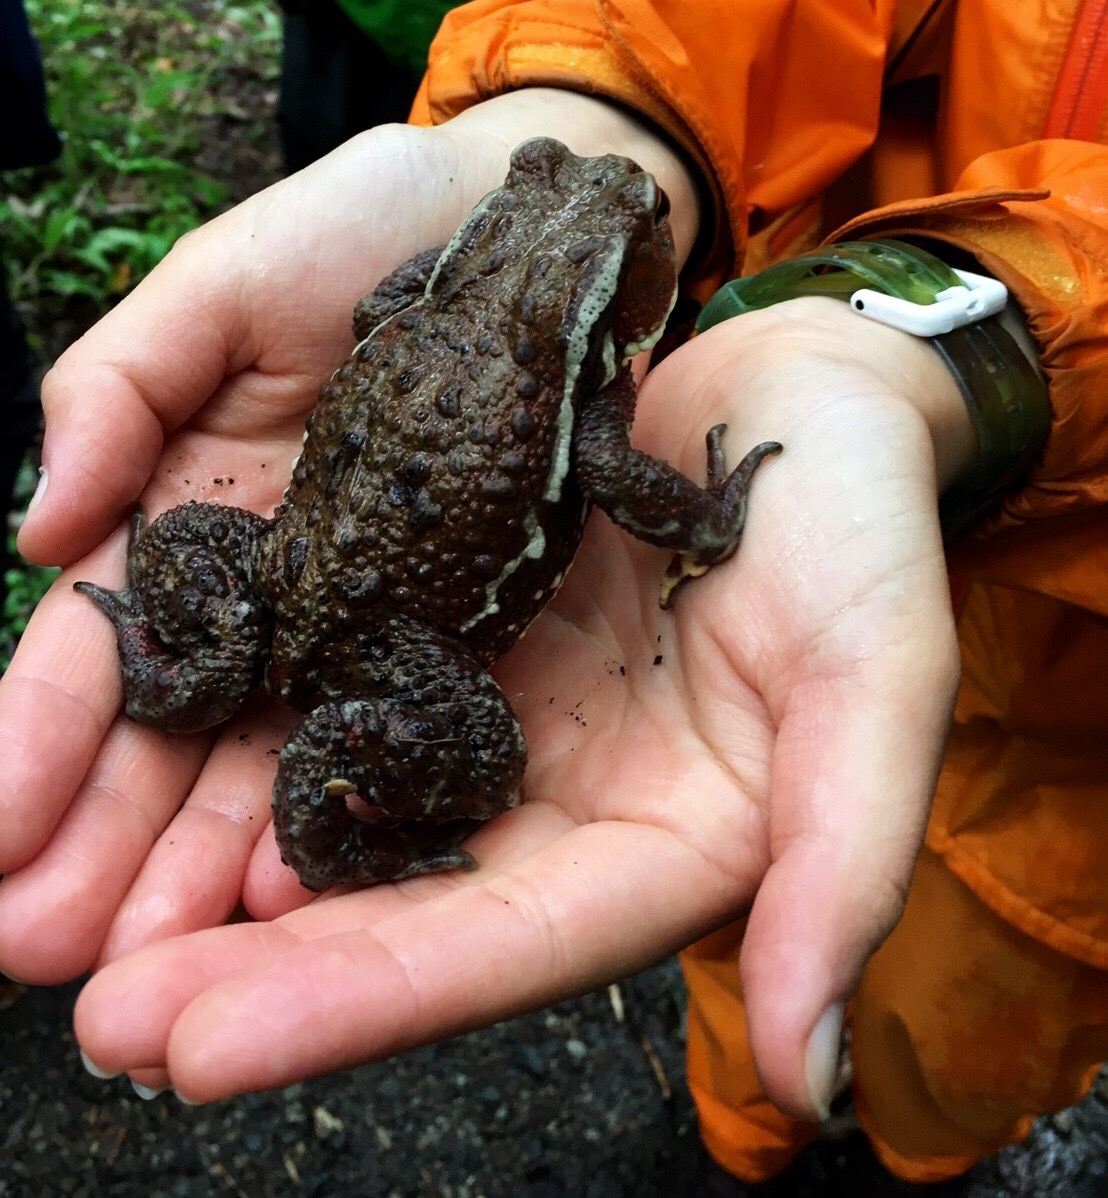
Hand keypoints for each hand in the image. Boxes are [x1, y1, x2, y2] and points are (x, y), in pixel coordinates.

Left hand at [0, 92, 970, 1117]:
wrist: (810, 384)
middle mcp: (553, 796)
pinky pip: (333, 677)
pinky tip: (147, 744)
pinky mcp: (451, 614)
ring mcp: (494, 704)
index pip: (499, 949)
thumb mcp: (878, 680)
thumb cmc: (863, 523)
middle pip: (388, 901)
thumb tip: (814, 1083)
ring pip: (335, 802)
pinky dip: (243, 720)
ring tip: (60, 906)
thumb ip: (848, 865)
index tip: (194, 1047)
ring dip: (200, 858)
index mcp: (653, 844)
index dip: (354, 1000)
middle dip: (235, 962)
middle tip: (92, 1007)